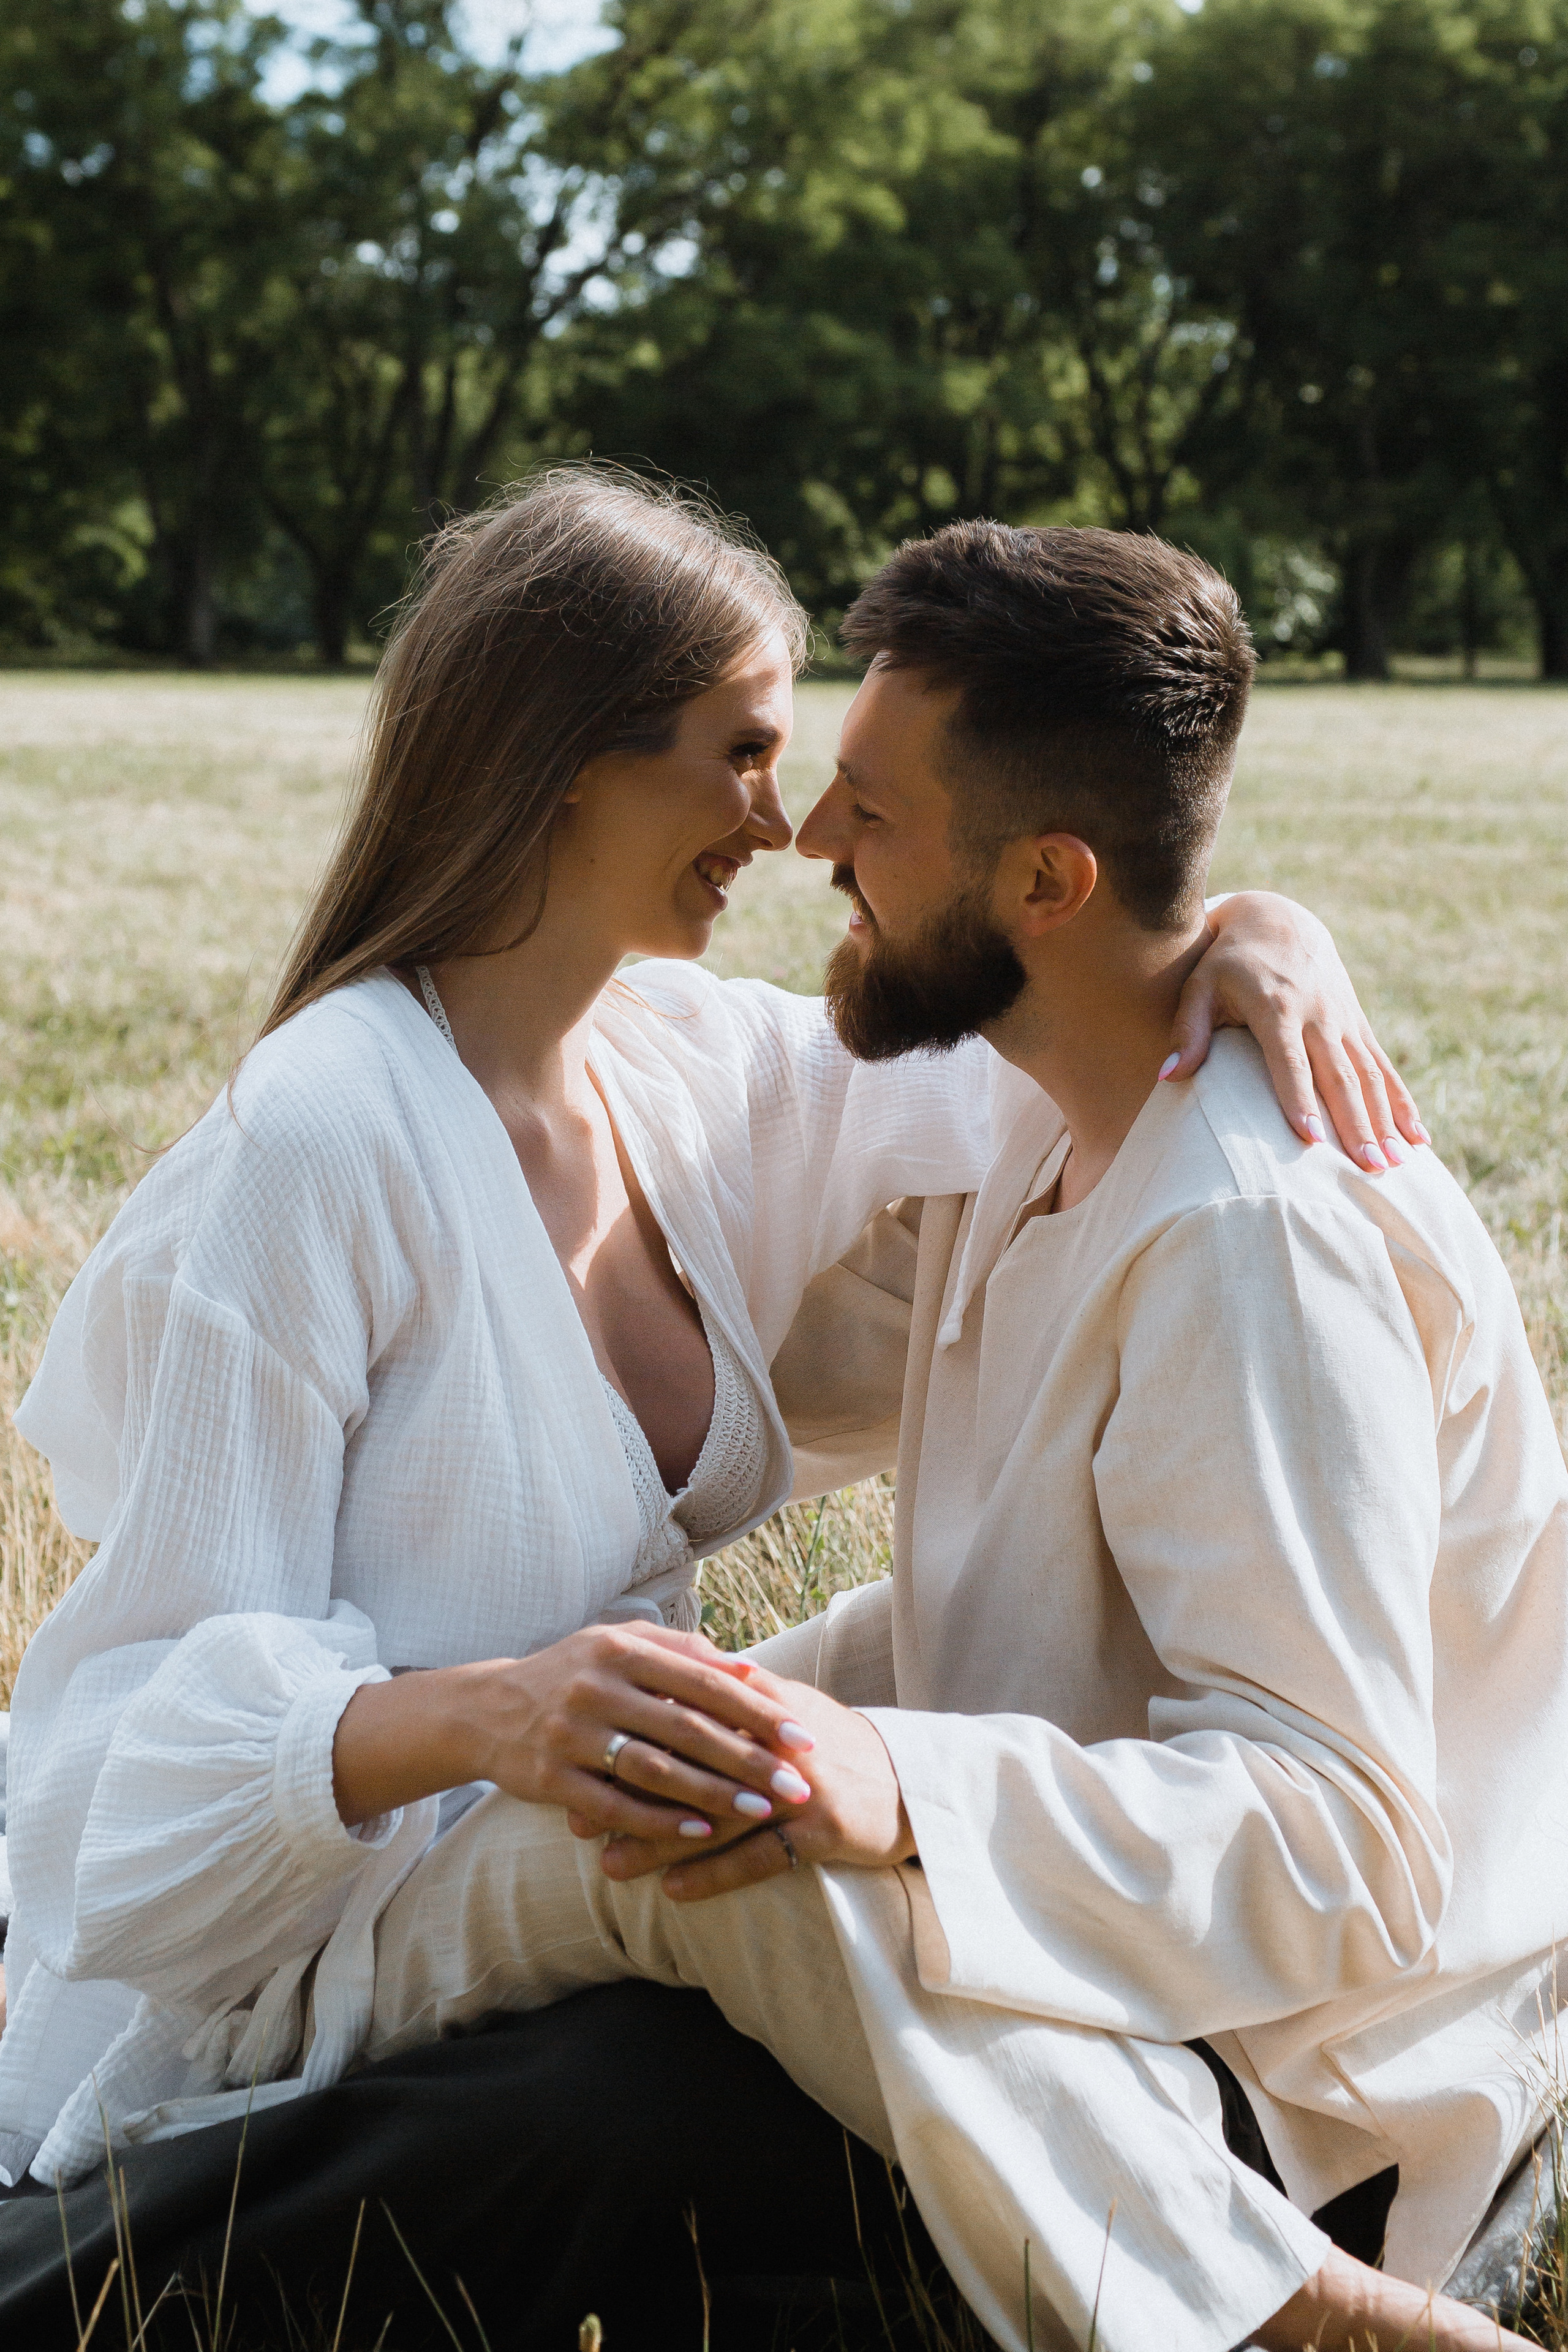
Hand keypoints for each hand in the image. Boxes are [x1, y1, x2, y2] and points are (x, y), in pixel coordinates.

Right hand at [332, 1624, 815, 1842]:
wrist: (485, 1709)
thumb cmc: (572, 1674)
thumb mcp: (619, 1645)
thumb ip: (682, 1653)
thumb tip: (752, 1669)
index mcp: (619, 1648)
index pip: (703, 1680)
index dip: (756, 1709)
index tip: (802, 1735)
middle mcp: (595, 1686)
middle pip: (686, 1727)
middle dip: (748, 1758)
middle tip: (797, 1783)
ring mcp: (570, 1734)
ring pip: (655, 1769)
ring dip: (713, 1793)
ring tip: (761, 1811)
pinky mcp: (551, 1777)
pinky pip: (615, 1806)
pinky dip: (660, 1821)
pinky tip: (701, 1833)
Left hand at [599, 1671, 913, 1901]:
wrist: (913, 1782)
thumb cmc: (833, 1746)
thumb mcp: (783, 1710)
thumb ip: (726, 1693)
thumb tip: (658, 1683)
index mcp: (762, 1701)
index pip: (683, 1710)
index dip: (629, 1735)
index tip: (581, 1759)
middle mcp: (778, 1740)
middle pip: (689, 1764)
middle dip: (629, 1794)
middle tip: (575, 1820)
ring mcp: (801, 1786)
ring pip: (715, 1814)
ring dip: (658, 1842)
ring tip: (608, 1865)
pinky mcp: (823, 1830)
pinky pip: (759, 1855)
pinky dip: (714, 1874)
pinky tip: (673, 1892)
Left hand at [1164, 891, 1426, 1172]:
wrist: (1278, 919)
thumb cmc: (1226, 962)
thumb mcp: (1199, 986)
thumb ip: (1186, 1031)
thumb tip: (1167, 1076)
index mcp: (1277, 1007)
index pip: (1289, 1060)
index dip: (1299, 1098)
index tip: (1310, 1139)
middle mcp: (1318, 1013)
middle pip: (1339, 1076)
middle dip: (1355, 1124)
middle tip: (1368, 1167)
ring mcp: (1344, 1019)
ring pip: (1369, 1076)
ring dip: (1384, 1121)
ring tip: (1395, 1164)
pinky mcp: (1358, 1023)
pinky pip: (1383, 1068)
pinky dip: (1401, 1103)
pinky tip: (1418, 1138)